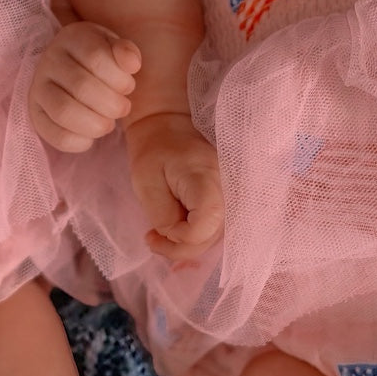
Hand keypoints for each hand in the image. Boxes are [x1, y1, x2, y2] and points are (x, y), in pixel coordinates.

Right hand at [30, 21, 140, 150]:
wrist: (75, 72)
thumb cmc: (102, 62)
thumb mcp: (116, 49)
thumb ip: (127, 52)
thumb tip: (131, 64)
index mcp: (73, 37)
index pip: (96, 57)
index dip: (120, 79)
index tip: (128, 86)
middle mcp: (50, 59)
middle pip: (82, 87)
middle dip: (112, 105)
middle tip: (122, 108)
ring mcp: (38, 86)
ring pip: (64, 111)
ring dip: (96, 124)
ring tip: (108, 123)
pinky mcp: (35, 113)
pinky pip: (56, 135)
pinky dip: (80, 142)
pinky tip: (91, 136)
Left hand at [126, 112, 222, 261]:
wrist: (169, 128)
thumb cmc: (155, 151)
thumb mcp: (146, 183)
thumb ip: (162, 216)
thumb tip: (176, 238)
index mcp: (206, 180)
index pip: (203, 228)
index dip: (178, 238)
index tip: (153, 230)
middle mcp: (227, 192)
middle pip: (210, 238)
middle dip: (178, 247)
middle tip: (151, 238)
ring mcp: (230, 198)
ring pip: (212, 239)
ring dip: (184, 244)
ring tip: (159, 233)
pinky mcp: (226, 203)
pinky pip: (213, 230)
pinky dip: (192, 237)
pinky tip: (174, 229)